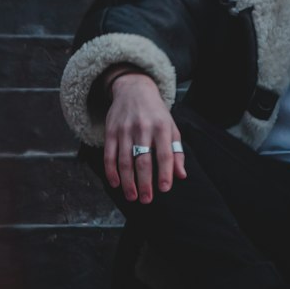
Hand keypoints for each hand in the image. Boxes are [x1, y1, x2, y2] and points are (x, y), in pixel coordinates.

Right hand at [104, 72, 185, 202]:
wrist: (134, 89)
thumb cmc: (156, 113)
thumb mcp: (171, 127)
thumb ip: (176, 151)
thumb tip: (180, 175)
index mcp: (162, 127)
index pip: (164, 154)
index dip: (164, 173)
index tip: (164, 189)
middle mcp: (143, 128)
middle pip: (143, 160)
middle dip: (144, 183)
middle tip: (146, 199)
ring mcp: (125, 130)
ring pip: (125, 160)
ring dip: (128, 181)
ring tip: (132, 196)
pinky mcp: (111, 131)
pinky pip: (109, 155)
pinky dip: (111, 171)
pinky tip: (116, 183)